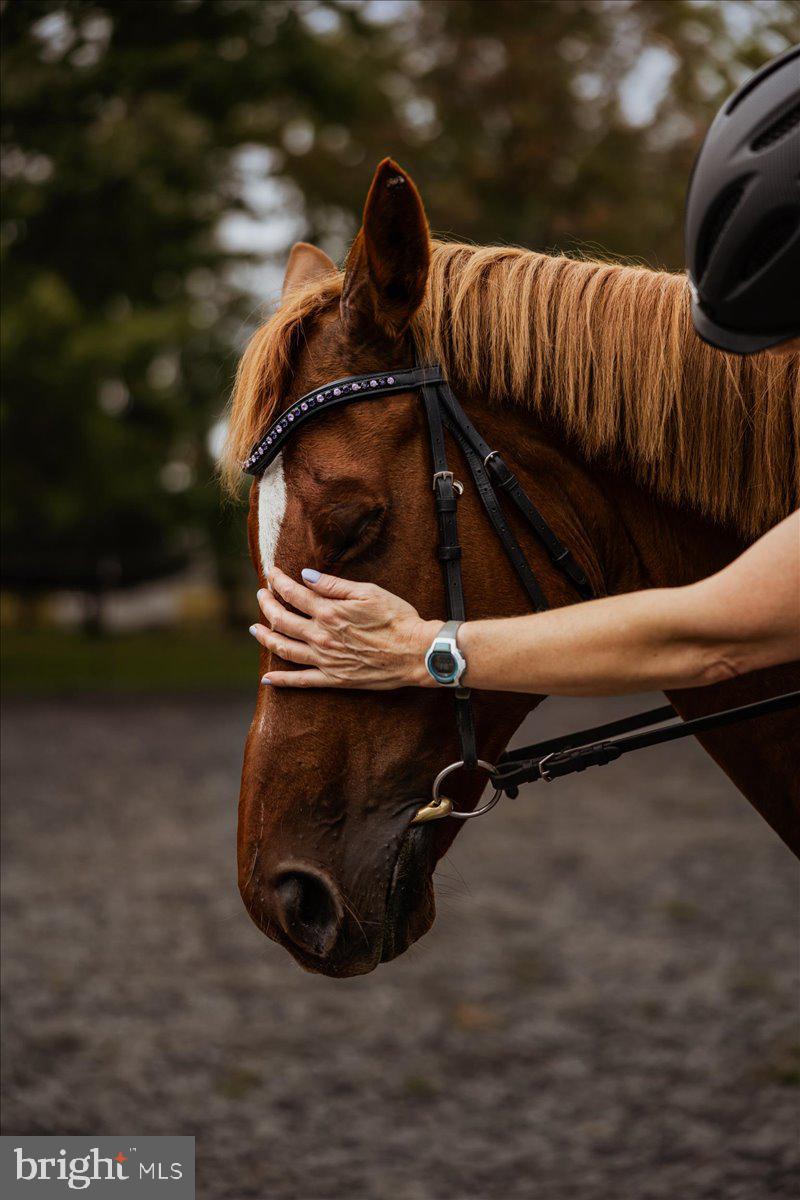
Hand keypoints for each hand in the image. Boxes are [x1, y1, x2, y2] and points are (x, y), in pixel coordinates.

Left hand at [249, 567, 440, 689]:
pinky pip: (302, 681)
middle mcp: (322, 637)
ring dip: (266, 638)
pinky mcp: (334, 679)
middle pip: (282, 620)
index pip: (294, 594)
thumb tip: (306, 576)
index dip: (279, 582)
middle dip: (267, 605)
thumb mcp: (368, 592)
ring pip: (285, 649)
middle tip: (261, 596)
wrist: (416, 652)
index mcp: (329, 612)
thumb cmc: (397, 618)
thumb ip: (333, 585)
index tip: (272, 575)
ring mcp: (326, 660)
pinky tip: (267, 679)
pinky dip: (282, 681)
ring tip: (256, 630)